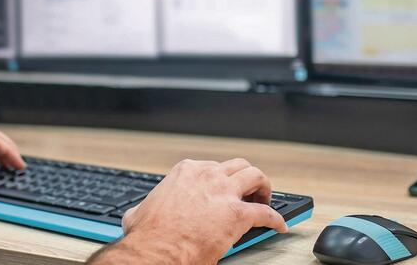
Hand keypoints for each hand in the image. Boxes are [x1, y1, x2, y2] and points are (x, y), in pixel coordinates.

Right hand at [91, 158, 286, 264]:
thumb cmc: (148, 236)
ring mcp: (224, 193)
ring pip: (256, 176)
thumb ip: (144, 207)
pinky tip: (279, 226)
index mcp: (185, 173)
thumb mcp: (139, 212)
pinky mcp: (238, 215)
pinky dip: (276, 220)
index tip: (222, 188)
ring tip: (265, 199)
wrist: (157, 252)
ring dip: (264, 187)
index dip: (219, 179)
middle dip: (246, 177)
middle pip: (238, 166)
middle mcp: (207, 176)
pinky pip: (267, 214)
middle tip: (250, 191)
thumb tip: (137, 214)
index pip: (211, 167)